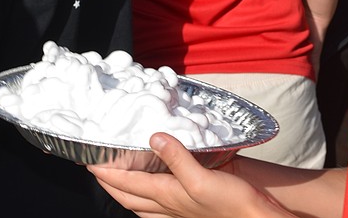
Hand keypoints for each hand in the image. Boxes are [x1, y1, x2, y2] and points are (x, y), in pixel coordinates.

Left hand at [88, 133, 294, 217]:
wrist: (257, 217)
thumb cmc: (232, 203)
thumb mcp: (202, 178)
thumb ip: (177, 158)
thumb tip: (154, 138)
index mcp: (167, 195)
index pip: (127, 184)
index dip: (107, 173)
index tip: (90, 162)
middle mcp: (169, 205)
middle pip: (129, 197)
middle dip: (110, 185)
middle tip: (97, 170)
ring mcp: (180, 209)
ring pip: (143, 204)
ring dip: (127, 193)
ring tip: (119, 182)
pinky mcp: (193, 207)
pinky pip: (161, 206)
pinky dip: (150, 199)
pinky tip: (156, 191)